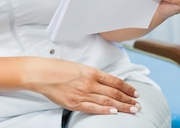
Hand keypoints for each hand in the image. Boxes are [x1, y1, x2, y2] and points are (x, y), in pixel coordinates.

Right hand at [25, 57, 140, 114]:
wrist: (41, 73)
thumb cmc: (57, 68)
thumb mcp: (78, 66)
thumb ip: (92, 75)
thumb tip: (104, 81)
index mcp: (91, 71)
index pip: (115, 81)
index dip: (127, 87)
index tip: (135, 92)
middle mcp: (89, 83)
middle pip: (114, 92)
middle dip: (128, 99)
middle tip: (138, 104)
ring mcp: (82, 94)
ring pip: (107, 101)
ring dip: (121, 106)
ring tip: (132, 110)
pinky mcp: (74, 103)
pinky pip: (93, 108)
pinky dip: (104, 110)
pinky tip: (114, 112)